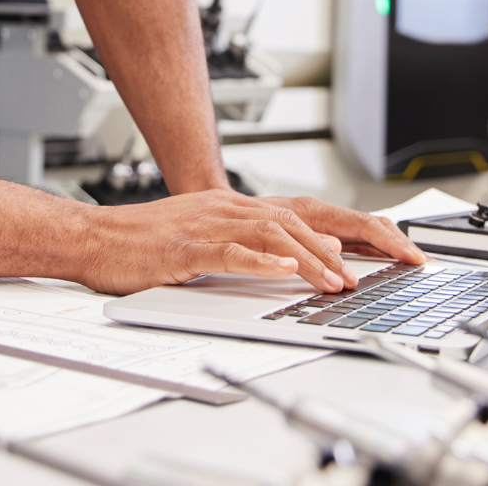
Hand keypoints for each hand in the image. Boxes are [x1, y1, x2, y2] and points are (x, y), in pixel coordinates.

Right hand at [74, 191, 427, 296]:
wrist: (95, 239)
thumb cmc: (148, 245)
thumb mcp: (212, 239)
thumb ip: (257, 243)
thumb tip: (308, 253)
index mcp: (239, 207)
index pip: (309, 212)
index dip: (353, 229)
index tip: (392, 249)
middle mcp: (230, 208)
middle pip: (301, 219)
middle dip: (347, 244)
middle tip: (382, 268)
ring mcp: (208, 224)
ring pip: (273, 233)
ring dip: (311, 258)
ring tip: (338, 281)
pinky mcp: (185, 246)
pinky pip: (229, 250)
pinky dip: (260, 259)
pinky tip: (284, 269)